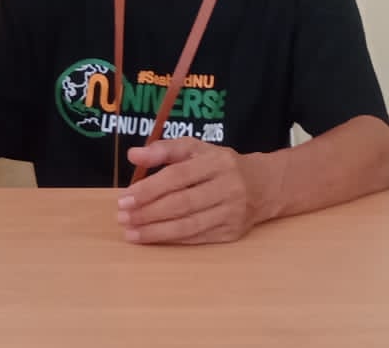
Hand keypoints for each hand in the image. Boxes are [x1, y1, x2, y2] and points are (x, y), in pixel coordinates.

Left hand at [116, 138, 273, 244]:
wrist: (265, 186)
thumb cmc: (222, 165)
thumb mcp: (197, 149)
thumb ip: (164, 150)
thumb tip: (133, 155)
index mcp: (218, 162)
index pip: (178, 177)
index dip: (149, 189)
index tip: (124, 198)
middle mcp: (228, 187)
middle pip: (182, 203)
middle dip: (148, 213)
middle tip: (122, 217)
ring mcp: (232, 213)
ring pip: (189, 225)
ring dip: (156, 231)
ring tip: (131, 233)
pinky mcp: (232, 233)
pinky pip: (197, 238)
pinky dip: (172, 239)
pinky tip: (152, 238)